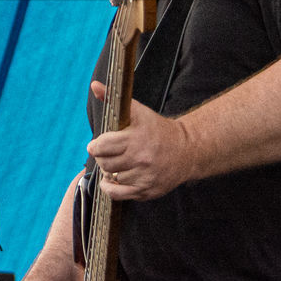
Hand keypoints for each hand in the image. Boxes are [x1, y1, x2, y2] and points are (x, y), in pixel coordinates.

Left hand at [87, 81, 193, 199]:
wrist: (186, 150)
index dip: (96, 146)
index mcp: (136, 137)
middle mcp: (141, 158)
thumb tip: (94, 86)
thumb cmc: (157, 129)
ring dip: (109, 171)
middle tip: (107, 153)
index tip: (97, 145)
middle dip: (102, 157)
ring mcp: (145, 176)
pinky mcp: (147, 190)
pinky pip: (118, 194)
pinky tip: (113, 179)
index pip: (102, 146)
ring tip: (116, 163)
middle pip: (105, 163)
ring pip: (111, 177)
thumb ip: (113, 98)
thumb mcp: (137, 111)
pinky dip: (110, 188)